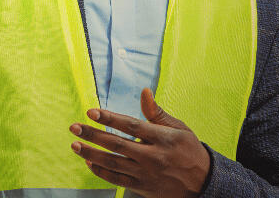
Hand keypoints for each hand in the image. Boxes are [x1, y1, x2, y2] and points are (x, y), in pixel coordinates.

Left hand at [69, 88, 210, 197]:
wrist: (204, 182)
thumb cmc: (189, 150)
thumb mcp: (178, 128)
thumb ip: (156, 112)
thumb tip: (144, 91)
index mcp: (162, 138)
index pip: (130, 125)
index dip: (109, 118)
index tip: (91, 112)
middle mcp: (153, 157)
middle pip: (117, 145)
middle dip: (93, 135)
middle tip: (74, 127)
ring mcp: (147, 174)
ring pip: (113, 164)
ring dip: (91, 154)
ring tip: (75, 145)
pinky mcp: (143, 187)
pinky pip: (117, 180)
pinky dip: (102, 172)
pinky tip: (89, 162)